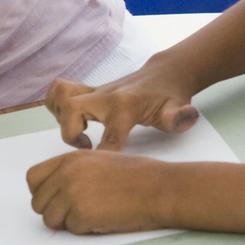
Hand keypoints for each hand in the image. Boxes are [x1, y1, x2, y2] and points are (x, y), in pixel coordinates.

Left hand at [27, 149, 172, 233]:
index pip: (33, 178)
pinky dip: (86, 230)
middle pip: (38, 203)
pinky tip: (104, 219)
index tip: (55, 200)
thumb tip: (54, 192)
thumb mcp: (98, 161)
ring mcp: (72, 194)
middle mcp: (66, 174)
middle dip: (54, 212)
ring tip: (93, 215)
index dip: (42, 193)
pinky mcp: (82, 214)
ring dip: (68, 223)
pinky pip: (71, 230)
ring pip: (50, 220)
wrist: (159, 188)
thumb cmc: (137, 177)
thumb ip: (73, 172)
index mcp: (70, 159)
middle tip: (77, 213)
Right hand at [43, 60, 201, 152]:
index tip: (104, 171)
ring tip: (78, 133)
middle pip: (70, 109)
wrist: (165, 73)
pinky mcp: (87, 91)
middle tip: (87, 147)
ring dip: (60, 117)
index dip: (104, 158)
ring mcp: (94, 91)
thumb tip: (188, 116)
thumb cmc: (170, 97)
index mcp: (125, 106)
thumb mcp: (178, 110)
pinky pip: (58, 92)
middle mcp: (104, 96)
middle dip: (71, 134)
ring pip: (58, 95)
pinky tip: (72, 122)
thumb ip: (181, 118)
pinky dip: (56, 106)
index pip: (109, 137)